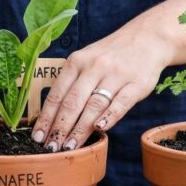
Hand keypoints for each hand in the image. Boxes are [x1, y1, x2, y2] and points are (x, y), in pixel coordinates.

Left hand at [31, 22, 171, 151]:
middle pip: (72, 102)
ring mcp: (116, 75)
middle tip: (51, 148)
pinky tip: (99, 129)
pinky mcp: (137, 83)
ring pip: (94, 105)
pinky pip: (121, 102)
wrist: (147, 37)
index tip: (37, 137)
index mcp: (77, 62)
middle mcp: (94, 67)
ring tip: (70, 147)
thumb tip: (52, 116)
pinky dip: (109, 116)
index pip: (57, 94)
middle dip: (59, 128)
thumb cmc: (111, 55)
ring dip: (80, 129)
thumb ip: (72, 82)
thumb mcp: (87, 60)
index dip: (46, 118)